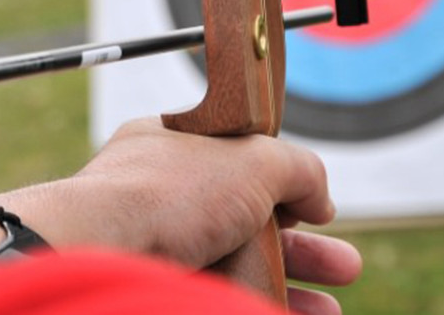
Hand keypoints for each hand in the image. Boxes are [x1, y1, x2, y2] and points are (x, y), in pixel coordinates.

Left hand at [0, 119, 359, 314]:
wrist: (98, 251)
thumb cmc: (166, 194)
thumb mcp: (252, 159)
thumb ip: (296, 167)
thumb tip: (319, 194)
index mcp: (169, 145)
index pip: (234, 161)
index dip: (279, 184)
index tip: (314, 209)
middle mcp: (159, 195)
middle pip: (242, 223)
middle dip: (302, 249)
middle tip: (345, 267)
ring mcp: (152, 243)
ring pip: (230, 266)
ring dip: (287, 287)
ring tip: (327, 310)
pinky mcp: (153, 280)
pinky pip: (211, 291)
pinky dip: (251, 301)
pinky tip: (283, 313)